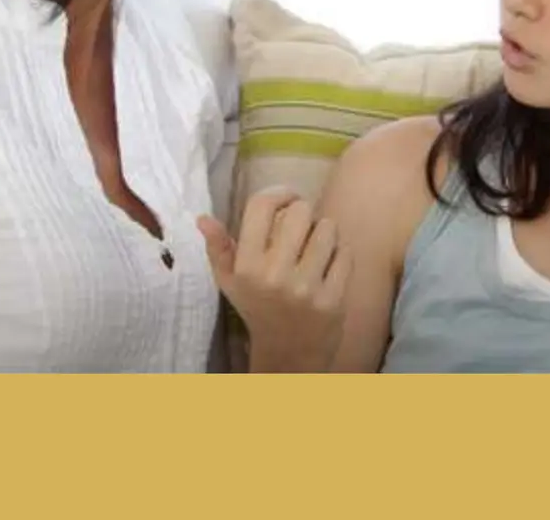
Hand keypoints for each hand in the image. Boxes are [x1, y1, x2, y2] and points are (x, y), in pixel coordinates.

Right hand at [198, 187, 350, 372]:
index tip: (288, 200)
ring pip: (328, 228)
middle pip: (301, 211)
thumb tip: (204, 217)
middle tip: (302, 231)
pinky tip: (330, 267)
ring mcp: (304, 288)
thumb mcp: (231, 283)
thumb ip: (218, 248)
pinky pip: (345, 253)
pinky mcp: (332, 300)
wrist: (287, 357)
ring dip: (325, 233)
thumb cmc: (259, 310)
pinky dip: (341, 255)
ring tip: (317, 248)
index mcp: (246, 266)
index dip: (280, 193)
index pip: (262, 205)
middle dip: (305, 215)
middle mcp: (273, 275)